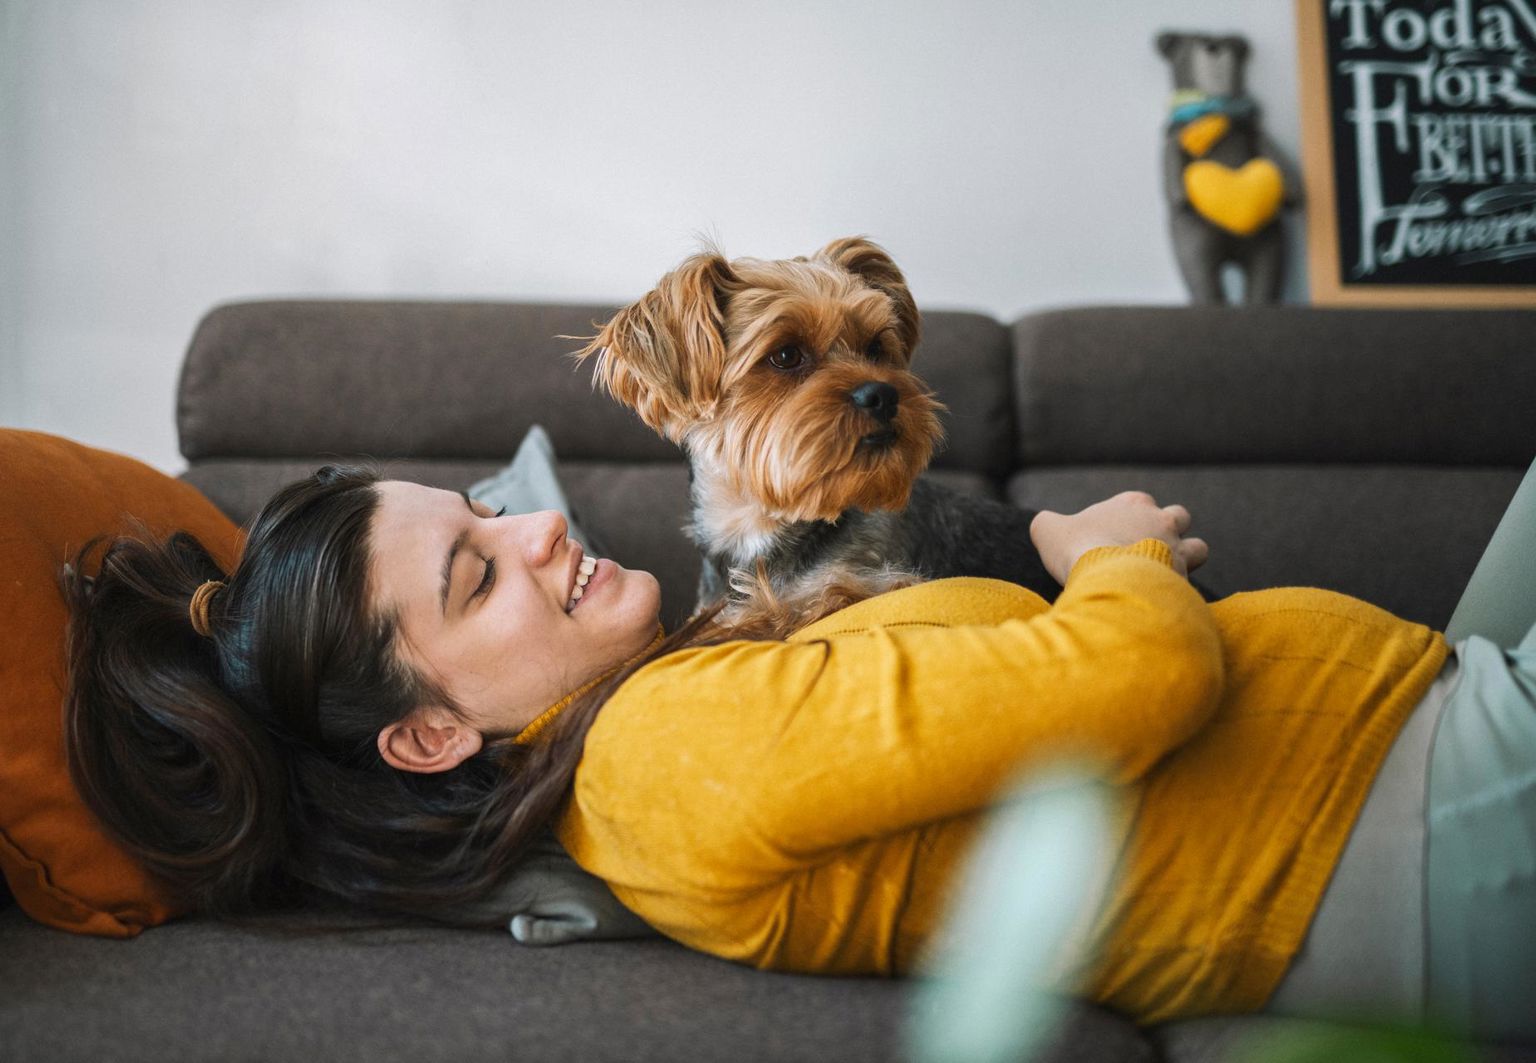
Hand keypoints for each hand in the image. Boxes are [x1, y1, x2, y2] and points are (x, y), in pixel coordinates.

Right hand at [1029, 492, 1208, 585]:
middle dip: (1168, 531)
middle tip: (1145, 552)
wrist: (1109, 579)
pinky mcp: (1185, 579)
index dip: (1129, 517)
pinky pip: (1192, 583)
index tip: (1112, 535)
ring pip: (1199, 547)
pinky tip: (1161, 601)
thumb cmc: (1080, 549)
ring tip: (1165, 574)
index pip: (1141, 501)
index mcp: (1133, 504)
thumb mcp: (1049, 531)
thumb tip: (1044, 526)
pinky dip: (1180, 591)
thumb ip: (1047, 525)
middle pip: (1178, 517)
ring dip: (1186, 558)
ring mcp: (1178, 550)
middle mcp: (1162, 521)